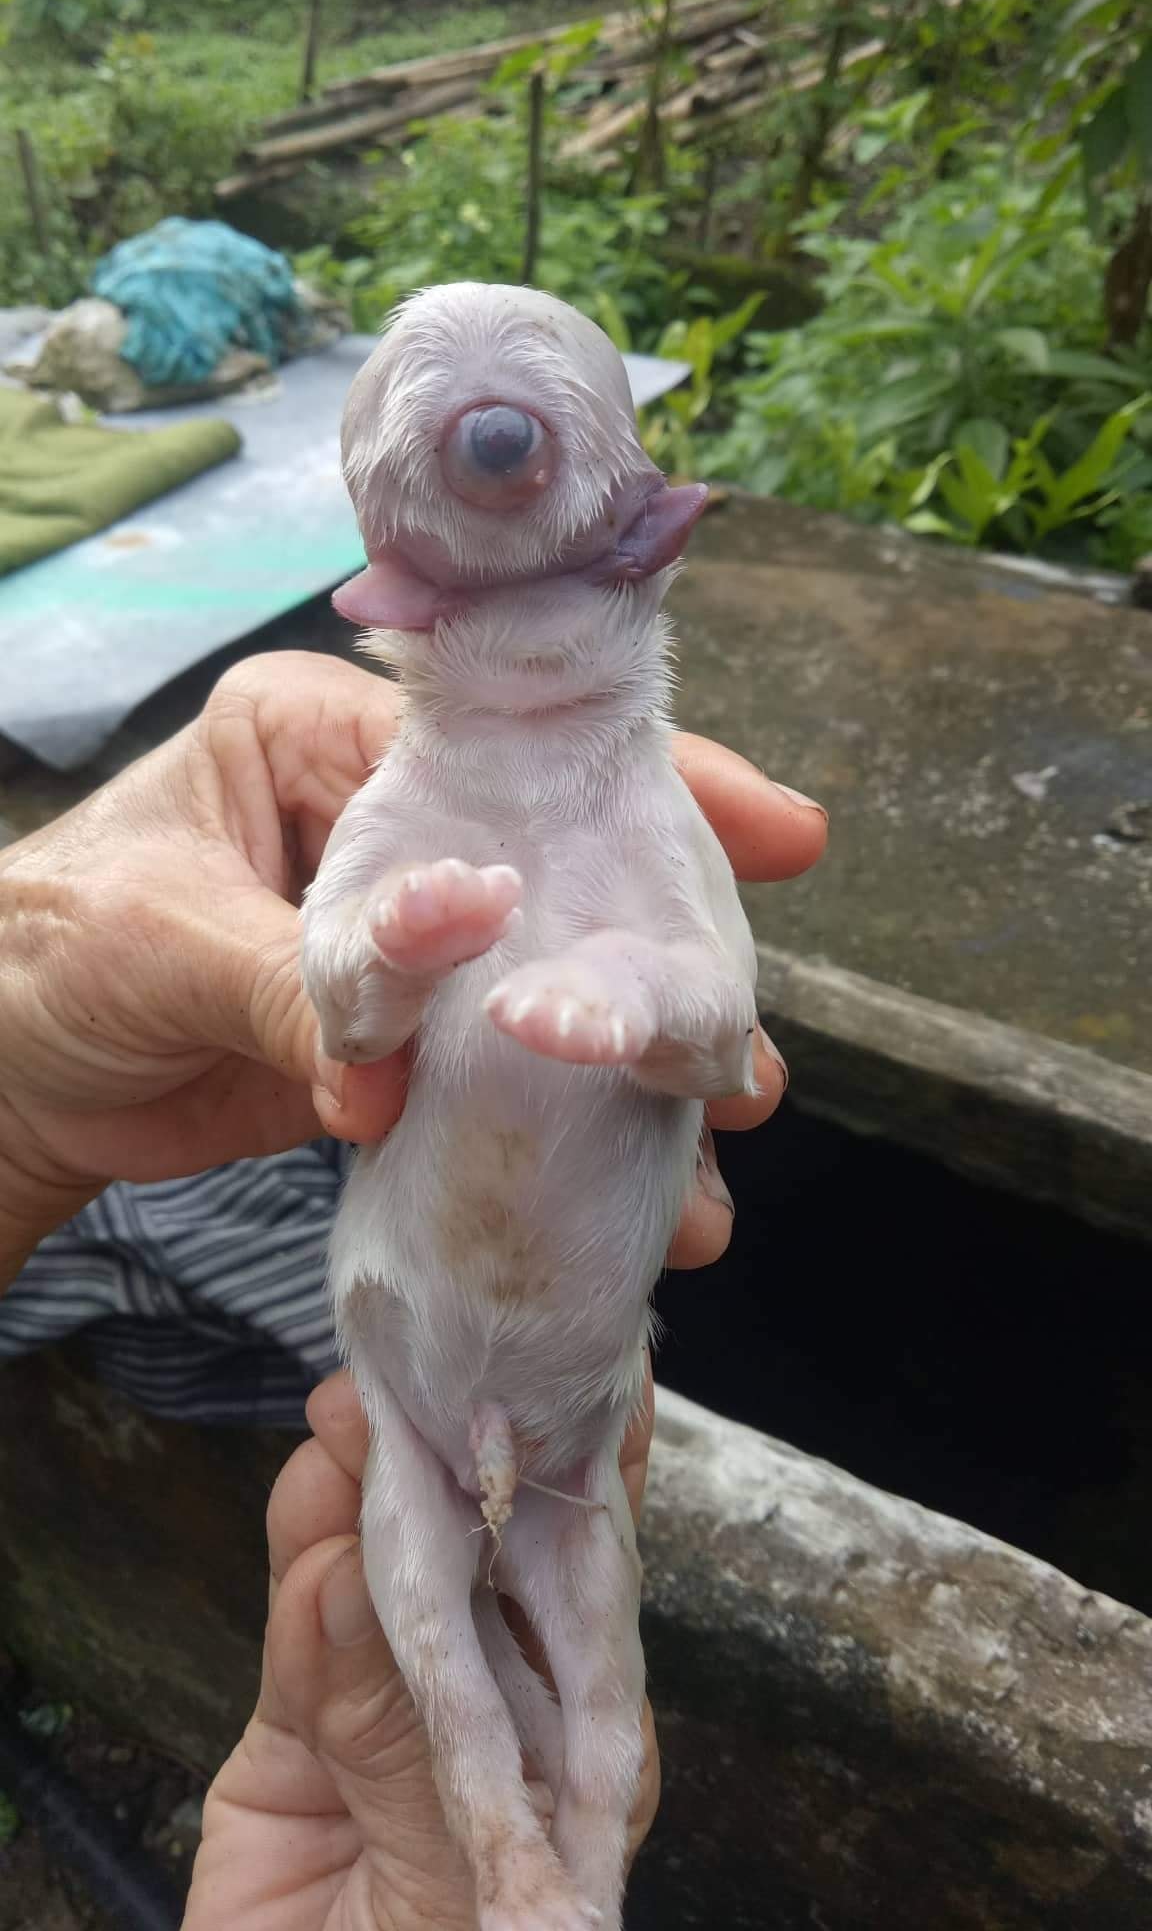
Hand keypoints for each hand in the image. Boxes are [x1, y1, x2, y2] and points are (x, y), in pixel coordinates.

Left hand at [0, 652, 825, 1270]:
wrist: (0, 1079)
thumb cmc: (41, 954)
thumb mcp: (162, 941)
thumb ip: (298, 986)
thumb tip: (398, 1069)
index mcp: (330, 739)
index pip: (513, 740)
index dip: (648, 783)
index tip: (776, 832)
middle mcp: (387, 825)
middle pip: (563, 862)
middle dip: (665, 950)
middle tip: (752, 1049)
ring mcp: (402, 941)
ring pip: (545, 983)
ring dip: (625, 1065)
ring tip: (716, 1146)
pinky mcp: (396, 1044)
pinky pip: (498, 1076)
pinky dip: (556, 1130)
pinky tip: (631, 1191)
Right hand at [184, 1369, 660, 1930]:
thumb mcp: (456, 1899)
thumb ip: (412, 1758)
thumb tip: (369, 1587)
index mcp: (582, 1753)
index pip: (591, 1589)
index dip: (592, 1482)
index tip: (593, 1381)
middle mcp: (494, 1720)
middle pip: (478, 1564)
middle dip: (457, 1464)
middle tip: (429, 1379)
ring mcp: (386, 1728)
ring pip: (380, 1583)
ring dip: (364, 1497)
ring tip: (353, 1426)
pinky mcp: (289, 1749)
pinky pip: (301, 1653)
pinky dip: (299, 1591)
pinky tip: (306, 1528)